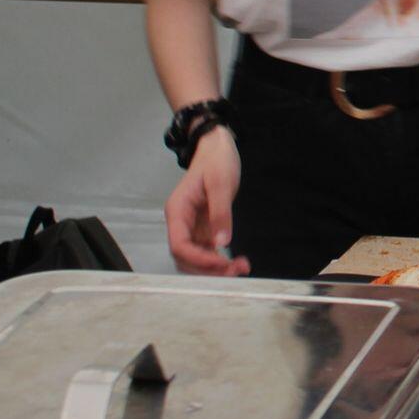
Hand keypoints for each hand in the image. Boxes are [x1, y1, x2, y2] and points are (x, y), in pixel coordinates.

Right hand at [165, 128, 248, 275]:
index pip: (178, 245)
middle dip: (207, 269)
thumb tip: (221, 244)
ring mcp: (192, 226)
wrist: (217, 148)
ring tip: (240, 268)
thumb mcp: (221, 184)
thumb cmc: (217, 161)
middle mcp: (181, 222)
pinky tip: (236, 262)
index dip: (198, 259)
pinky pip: (207, 250)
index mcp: (178, 212)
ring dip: (215, 268)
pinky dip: (220, 259)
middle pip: (185, 257)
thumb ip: (221, 213)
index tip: (221, 263)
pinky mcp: (204, 227)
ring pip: (196, 257)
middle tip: (235, 271)